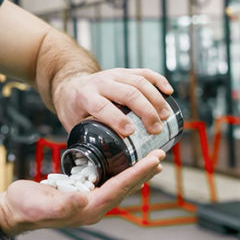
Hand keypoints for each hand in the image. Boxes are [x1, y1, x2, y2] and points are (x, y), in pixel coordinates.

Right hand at [0, 150, 165, 235]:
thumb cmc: (24, 207)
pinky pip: (107, 182)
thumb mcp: (39, 204)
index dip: (138, 173)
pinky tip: (123, 164)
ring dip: (135, 172)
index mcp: (87, 209)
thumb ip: (61, 204)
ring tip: (151, 161)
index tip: (154, 160)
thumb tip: (82, 200)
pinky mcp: (82, 195)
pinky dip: (120, 171)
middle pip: (125, 187)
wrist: (12, 211)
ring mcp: (88, 202)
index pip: (119, 188)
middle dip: (144, 172)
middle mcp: (92, 208)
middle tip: (161, 156)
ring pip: (119, 185)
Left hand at [54, 68, 172, 135]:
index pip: (102, 106)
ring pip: (138, 81)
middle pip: (127, 93)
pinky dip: (158, 81)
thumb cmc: (74, 110)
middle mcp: (100, 82)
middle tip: (156, 129)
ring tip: (165, 116)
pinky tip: (168, 92)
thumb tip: (101, 168)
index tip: (131, 133)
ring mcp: (114, 74)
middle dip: (145, 111)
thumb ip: (86, 142)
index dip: (117, 119)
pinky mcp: (124, 72)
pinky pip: (144, 72)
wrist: (71, 85)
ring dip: (155, 99)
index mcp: (85, 96)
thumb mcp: (73, 125)